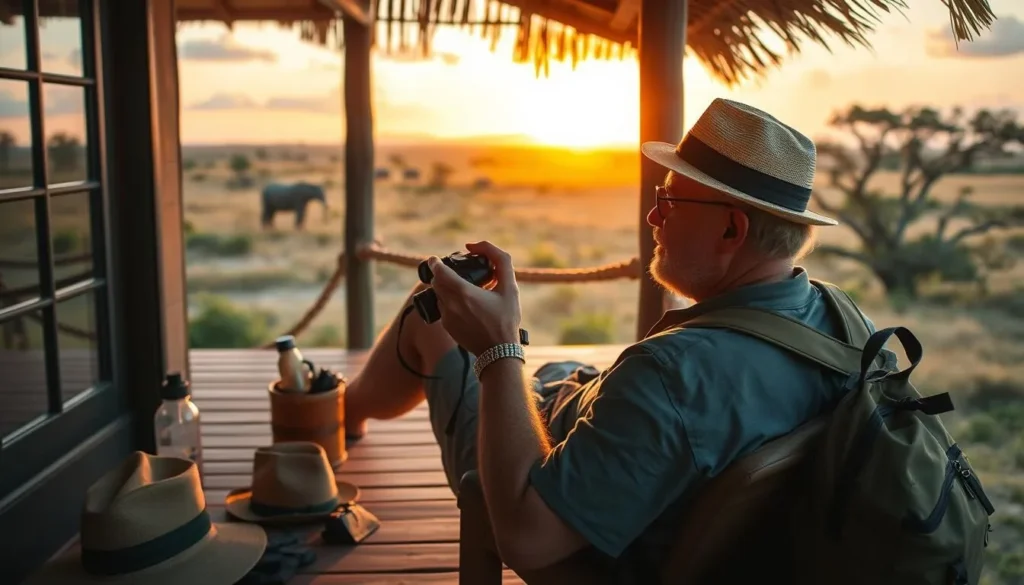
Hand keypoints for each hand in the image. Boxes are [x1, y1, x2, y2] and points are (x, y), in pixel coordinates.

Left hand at [427, 241, 521, 355]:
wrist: (499, 352)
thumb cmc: (506, 319)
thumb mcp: (510, 287)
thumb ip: (500, 260)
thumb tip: (476, 246)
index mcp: (464, 293)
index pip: (439, 271)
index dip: (435, 262)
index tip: (435, 259)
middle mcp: (451, 305)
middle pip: (436, 282)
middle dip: (441, 274)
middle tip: (453, 272)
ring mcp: (447, 317)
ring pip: (438, 296)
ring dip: (445, 289)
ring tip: (462, 289)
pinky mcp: (448, 327)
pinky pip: (442, 309)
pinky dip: (449, 302)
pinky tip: (465, 305)